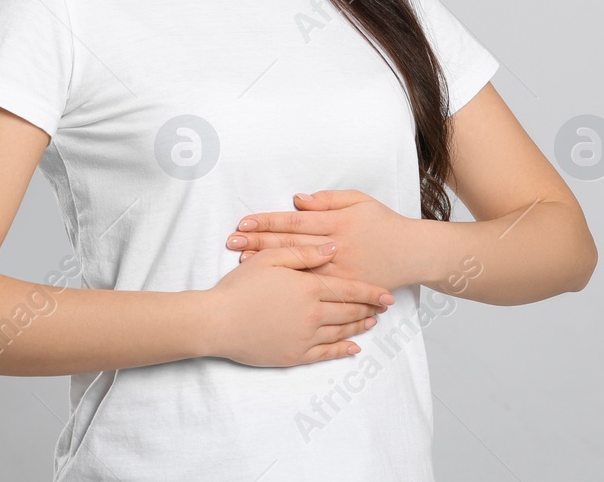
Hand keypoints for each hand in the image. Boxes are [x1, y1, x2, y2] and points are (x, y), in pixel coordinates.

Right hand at [201, 241, 394, 366]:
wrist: (216, 321)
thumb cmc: (240, 287)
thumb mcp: (271, 259)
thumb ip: (304, 253)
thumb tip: (333, 248)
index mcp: (308, 288)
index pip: (348, 289)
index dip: (370, 292)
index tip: (387, 294)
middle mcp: (312, 314)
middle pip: (348, 311)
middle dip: (369, 308)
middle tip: (385, 308)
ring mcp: (304, 337)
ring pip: (341, 332)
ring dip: (359, 327)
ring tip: (372, 322)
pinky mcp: (294, 356)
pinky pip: (326, 354)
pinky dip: (342, 350)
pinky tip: (353, 348)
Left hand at [226, 189, 418, 291]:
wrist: (412, 253)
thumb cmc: (383, 224)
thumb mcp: (360, 201)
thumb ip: (328, 199)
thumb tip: (299, 199)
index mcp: (338, 222)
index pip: (294, 220)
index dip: (267, 221)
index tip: (244, 223)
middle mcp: (336, 246)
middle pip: (289, 243)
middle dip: (258, 242)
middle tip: (231, 241)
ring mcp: (339, 270)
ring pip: (297, 266)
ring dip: (268, 263)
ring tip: (242, 261)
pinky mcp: (344, 287)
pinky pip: (313, 286)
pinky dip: (291, 283)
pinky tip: (272, 283)